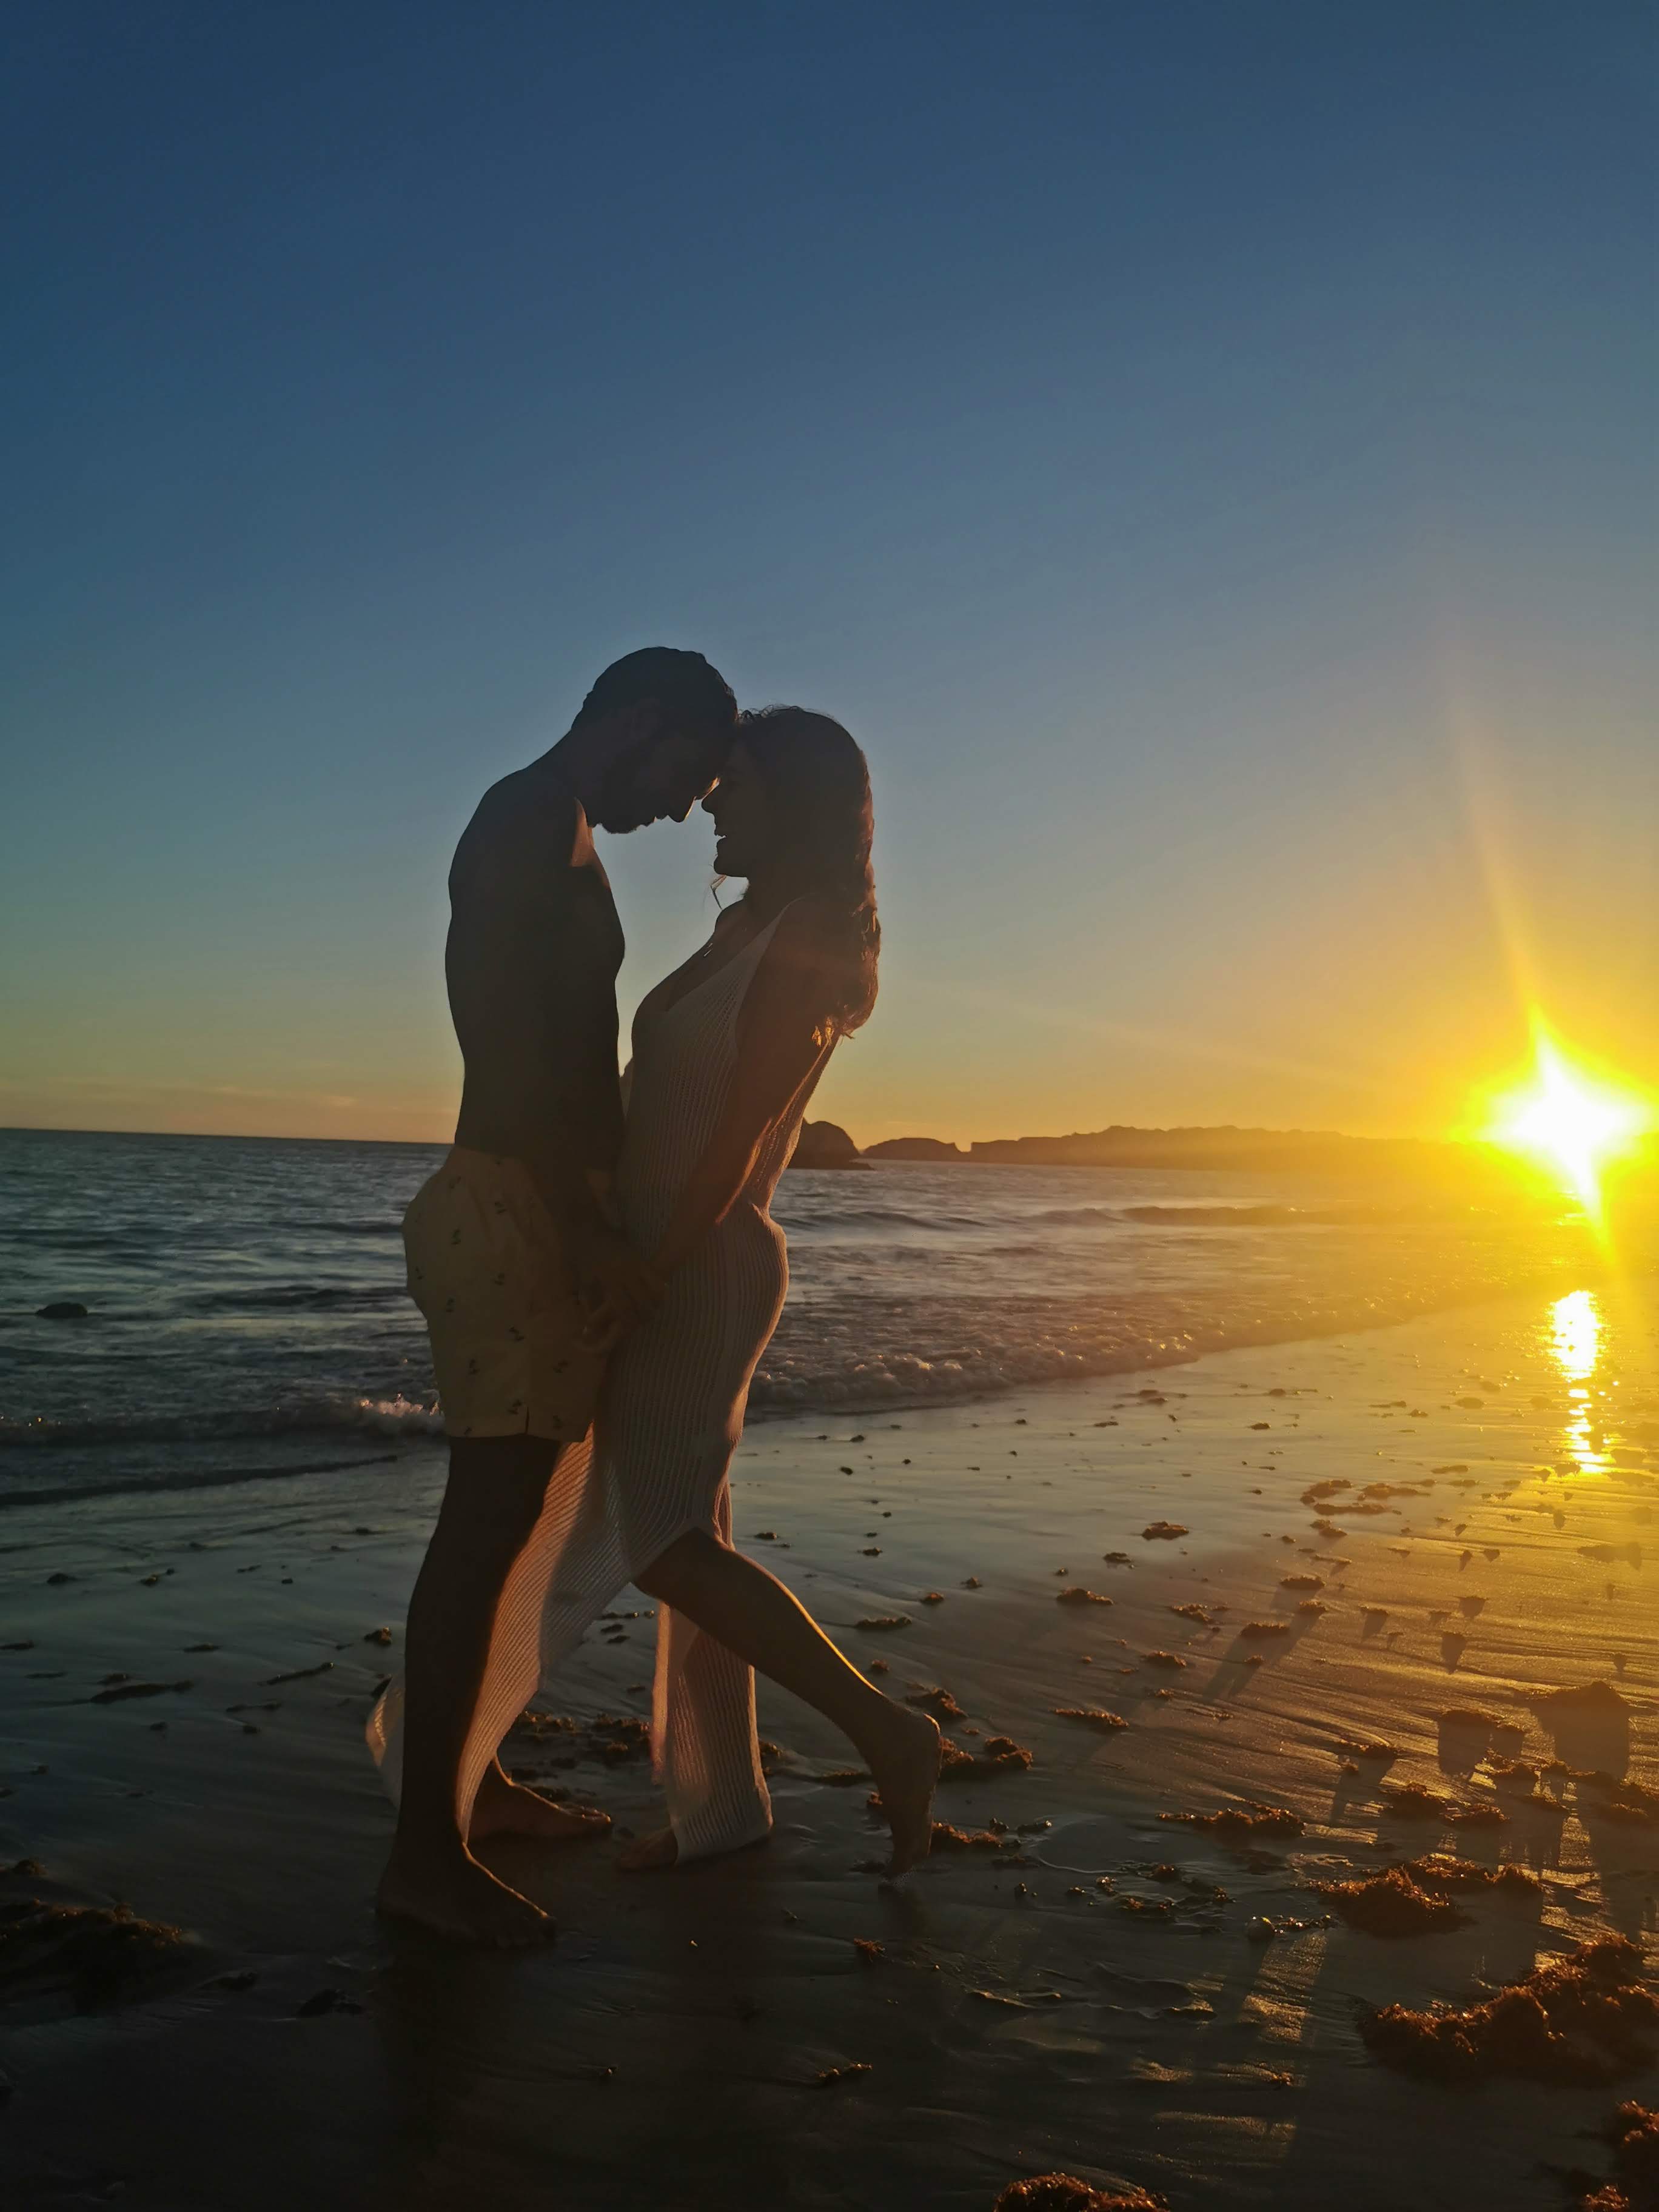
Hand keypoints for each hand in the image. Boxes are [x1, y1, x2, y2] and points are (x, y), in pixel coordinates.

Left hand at [572, 1229, 664, 1349]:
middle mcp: (624, 1273)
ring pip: (654, 1288)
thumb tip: (592, 1322)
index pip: (623, 1307)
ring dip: (655, 1302)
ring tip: (653, 1309)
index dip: (628, 1321)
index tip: (630, 1328)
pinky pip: (656, 1275)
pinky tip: (656, 1293)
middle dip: (644, 1315)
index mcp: (608, 1280)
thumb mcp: (583, 1280)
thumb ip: (592, 1301)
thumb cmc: (582, 1257)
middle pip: (642, 1301)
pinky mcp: (640, 1257)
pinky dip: (659, 1286)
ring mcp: (635, 1264)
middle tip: (644, 1322)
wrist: (588, 1230)